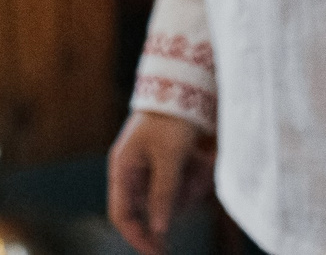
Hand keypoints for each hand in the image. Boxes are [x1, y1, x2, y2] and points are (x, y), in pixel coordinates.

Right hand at [108, 109, 212, 254]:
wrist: (182, 87)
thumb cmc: (170, 121)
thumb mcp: (169, 159)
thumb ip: (163, 195)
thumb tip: (159, 230)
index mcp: (122, 169)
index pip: (122, 216)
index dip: (138, 237)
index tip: (159, 252)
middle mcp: (131, 172)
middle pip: (146, 210)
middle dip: (169, 212)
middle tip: (185, 214)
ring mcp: (149, 169)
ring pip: (166, 199)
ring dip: (186, 191)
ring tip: (202, 167)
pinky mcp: (166, 164)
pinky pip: (178, 185)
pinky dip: (192, 179)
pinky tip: (204, 161)